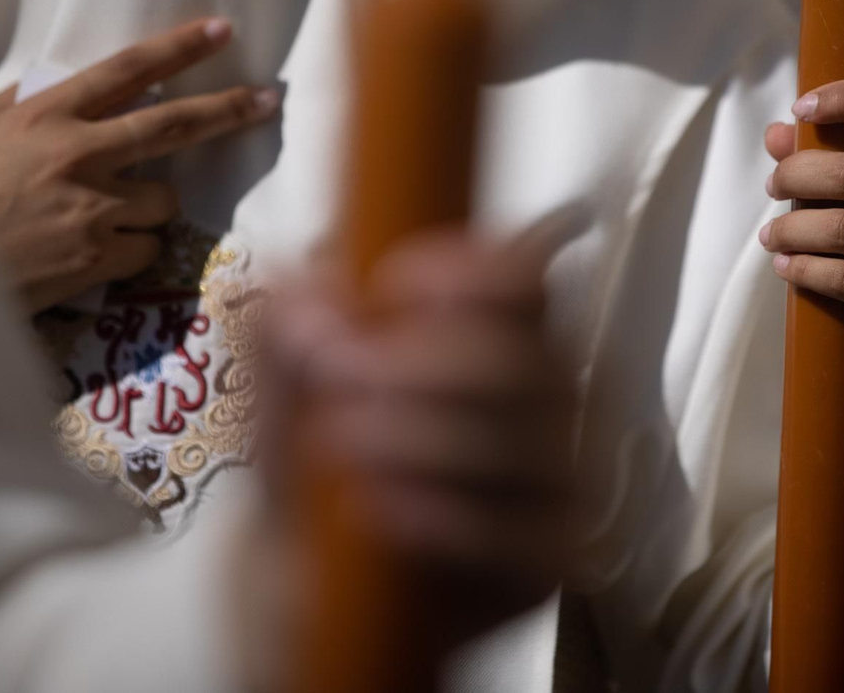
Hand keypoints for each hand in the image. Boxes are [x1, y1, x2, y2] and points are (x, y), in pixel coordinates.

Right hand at [0, 18, 278, 313]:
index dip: (179, 49)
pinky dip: (131, 250)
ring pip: (163, 199)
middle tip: (268, 99)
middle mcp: (79, 154)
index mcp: (46, 115)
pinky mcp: (99, 259)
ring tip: (99, 219)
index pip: (128, 70)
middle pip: (175, 125)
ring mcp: (93, 208)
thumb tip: (57, 79)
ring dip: (147, 207)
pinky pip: (146, 248)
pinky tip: (92, 255)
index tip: (221, 31)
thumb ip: (20, 104)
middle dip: (229, 109)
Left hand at [266, 234, 574, 644]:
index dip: (464, 274)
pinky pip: (518, 533)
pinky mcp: (548, 554)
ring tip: (337, 444)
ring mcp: (555, 477)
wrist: (312, 569)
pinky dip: (440, 516)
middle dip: (411, 365)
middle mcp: (543, 394)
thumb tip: (303, 304)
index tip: (389, 289)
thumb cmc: (321, 452)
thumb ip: (289, 330)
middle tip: (334, 376)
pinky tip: (380, 507)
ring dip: (413, 438)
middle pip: (515, 360)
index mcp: (496, 328)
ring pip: (515, 445)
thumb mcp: (288, 382)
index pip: (521, 279)